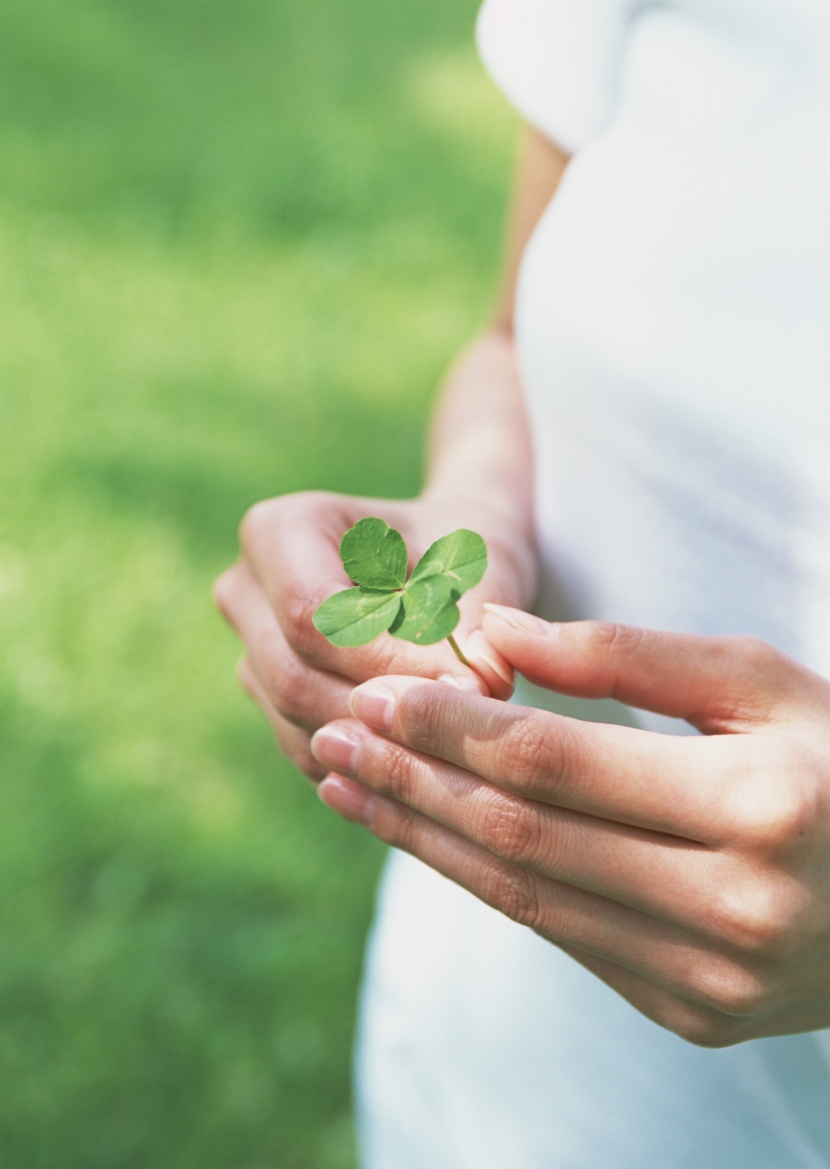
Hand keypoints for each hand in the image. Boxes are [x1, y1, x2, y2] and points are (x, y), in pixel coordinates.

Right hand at [213, 494, 533, 779]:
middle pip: (295, 677)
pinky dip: (368, 763)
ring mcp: (251, 648)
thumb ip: (475, 626)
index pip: (313, 617)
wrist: (443, 558)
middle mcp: (246, 590)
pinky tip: (430, 756)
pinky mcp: (269, 699)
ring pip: (298, 723)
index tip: (468, 686)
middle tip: (468, 725)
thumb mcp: (476, 569)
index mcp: (280, 529)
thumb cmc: (459, 548)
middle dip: (382, 710)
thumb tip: (476, 689)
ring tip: (459, 739)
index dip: (385, 662)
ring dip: (379, 744)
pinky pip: (307, 750)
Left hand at [310, 606, 829, 1045]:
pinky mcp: (694, 1016)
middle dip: (412, 781)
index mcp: (759, 805)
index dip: (452, 725)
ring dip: (424, 839)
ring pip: (527, 900)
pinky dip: (484, 883)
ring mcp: (714, 981)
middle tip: (330, 739)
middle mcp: (736, 908)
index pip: (557, 762)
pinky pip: (563, 940)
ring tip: (347, 788)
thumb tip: (493, 631)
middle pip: (524, 837)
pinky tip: (429, 837)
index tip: (374, 692)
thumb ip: (626, 652)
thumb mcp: (759, 679)